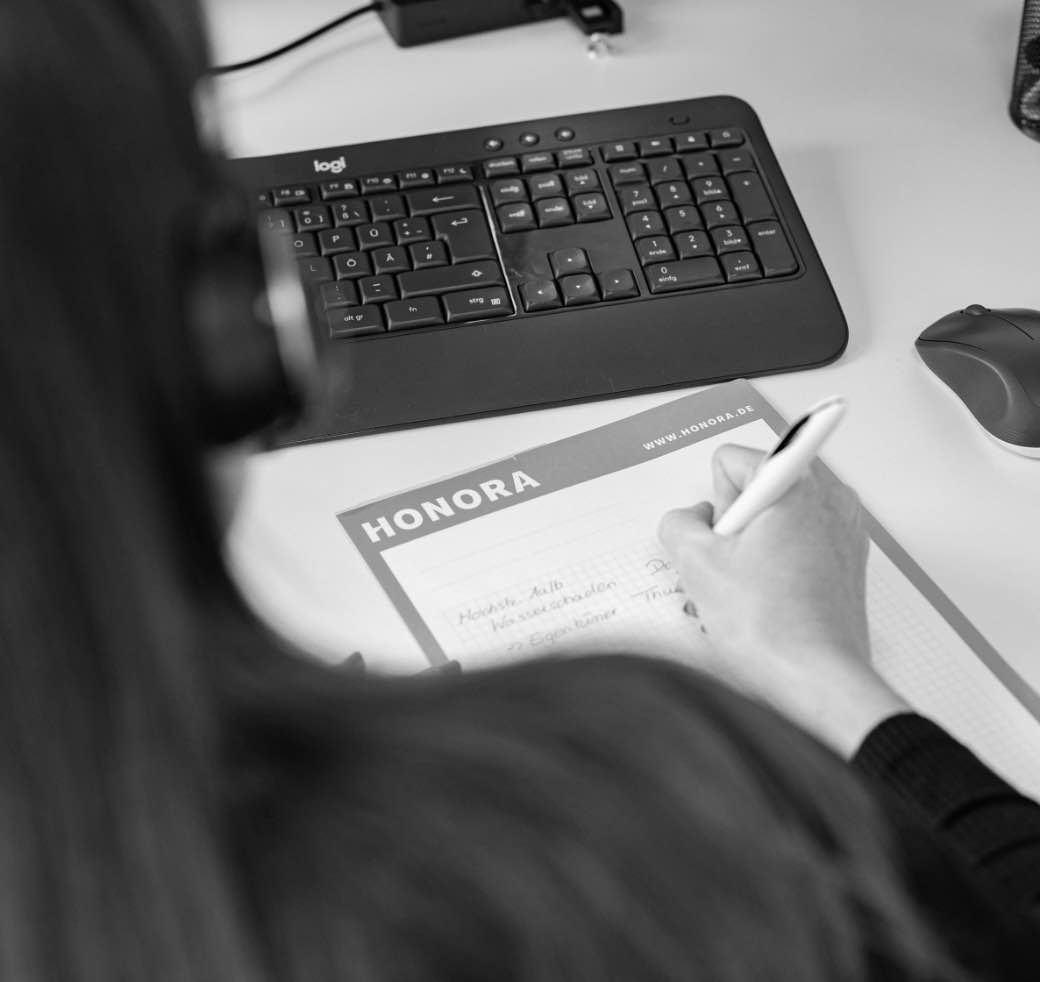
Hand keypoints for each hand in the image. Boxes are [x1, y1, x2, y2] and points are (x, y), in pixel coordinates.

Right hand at [658, 444, 907, 756]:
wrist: (819, 683)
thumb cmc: (771, 628)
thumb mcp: (696, 564)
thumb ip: (678, 523)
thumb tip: (688, 521)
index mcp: (796, 485)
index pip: (731, 461)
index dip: (714, 504)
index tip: (727, 540)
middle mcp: (829, 499)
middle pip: (755, 488)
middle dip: (734, 524)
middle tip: (736, 568)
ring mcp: (843, 532)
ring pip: (773, 520)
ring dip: (751, 549)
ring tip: (752, 590)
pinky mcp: (846, 563)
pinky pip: (795, 546)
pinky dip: (775, 566)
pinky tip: (768, 601)